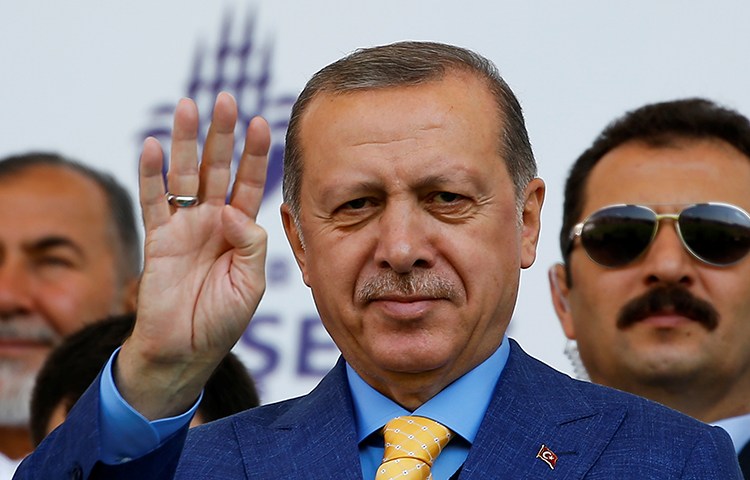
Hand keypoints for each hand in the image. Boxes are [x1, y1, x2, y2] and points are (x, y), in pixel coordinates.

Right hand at [117, 92, 269, 418]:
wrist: (185, 350)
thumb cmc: (223, 320)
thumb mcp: (251, 284)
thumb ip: (250, 245)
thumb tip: (231, 211)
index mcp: (241, 231)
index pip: (250, 183)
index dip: (256, 155)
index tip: (262, 123)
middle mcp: (212, 221)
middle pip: (217, 168)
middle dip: (222, 134)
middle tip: (225, 99)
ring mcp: (184, 227)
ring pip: (183, 175)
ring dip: (184, 141)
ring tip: (186, 106)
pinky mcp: (158, 239)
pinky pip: (153, 201)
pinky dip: (150, 174)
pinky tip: (151, 145)